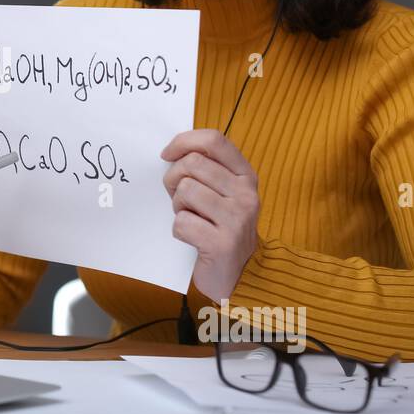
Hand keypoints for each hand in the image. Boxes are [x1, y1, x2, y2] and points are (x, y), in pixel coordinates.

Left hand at [159, 129, 259, 303]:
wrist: (239, 273)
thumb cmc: (219, 226)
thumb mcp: (221, 193)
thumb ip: (204, 170)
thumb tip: (171, 152)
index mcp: (246, 176)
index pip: (214, 140)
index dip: (184, 141)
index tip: (166, 154)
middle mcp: (246, 194)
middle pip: (193, 163)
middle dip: (173, 178)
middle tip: (176, 196)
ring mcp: (237, 218)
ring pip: (185, 191)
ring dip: (178, 206)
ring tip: (190, 217)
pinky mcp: (223, 243)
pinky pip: (182, 222)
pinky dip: (179, 230)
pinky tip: (192, 237)